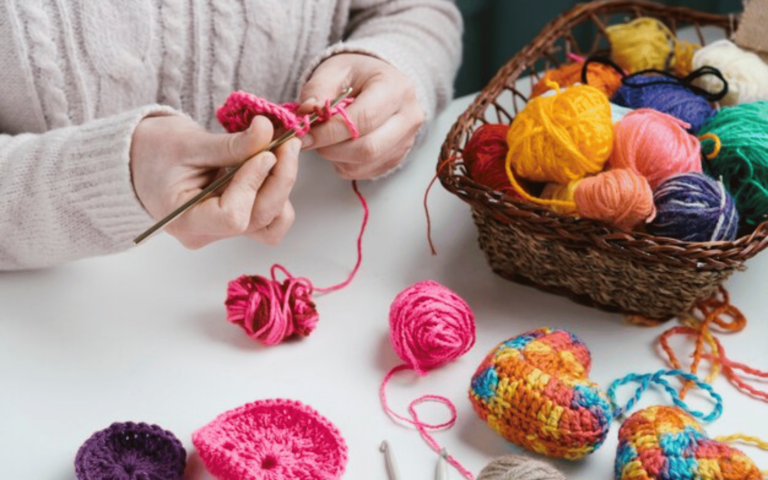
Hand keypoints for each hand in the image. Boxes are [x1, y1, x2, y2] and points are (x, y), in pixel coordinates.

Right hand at [130, 114, 298, 248]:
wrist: (141, 159)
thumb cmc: (153, 151)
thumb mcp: (188, 142)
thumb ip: (231, 144)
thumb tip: (267, 131)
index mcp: (185, 220)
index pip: (232, 217)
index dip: (253, 184)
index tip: (264, 152)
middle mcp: (207, 234)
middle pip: (259, 219)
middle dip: (280, 179)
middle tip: (287, 142)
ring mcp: (223, 231)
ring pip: (271, 223)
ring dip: (283, 188)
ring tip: (281, 153)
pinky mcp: (237, 220)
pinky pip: (268, 216)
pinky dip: (278, 192)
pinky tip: (273, 165)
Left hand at [299, 53, 424, 178]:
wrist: (378, 82)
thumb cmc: (356, 75)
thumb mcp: (334, 70)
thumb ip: (318, 89)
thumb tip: (308, 112)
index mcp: (395, 88)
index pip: (363, 119)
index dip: (330, 132)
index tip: (305, 136)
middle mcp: (408, 117)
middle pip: (368, 148)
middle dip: (332, 149)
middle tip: (312, 141)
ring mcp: (407, 140)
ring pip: (366, 164)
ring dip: (337, 158)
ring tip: (327, 140)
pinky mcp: (398, 157)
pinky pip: (366, 171)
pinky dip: (346, 164)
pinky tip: (340, 147)